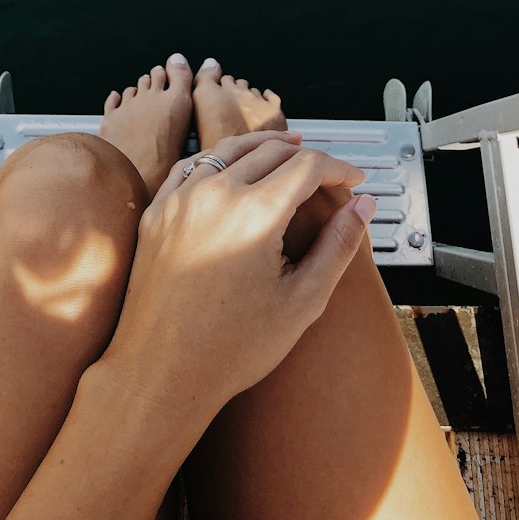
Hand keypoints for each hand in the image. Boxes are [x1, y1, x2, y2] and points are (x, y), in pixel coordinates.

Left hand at [102, 130, 375, 419]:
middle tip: (328, 172)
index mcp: (254, 214)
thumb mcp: (302, 300)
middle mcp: (214, 195)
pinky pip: (192, 166)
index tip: (353, 180)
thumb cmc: (229, 348)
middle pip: (271, 152)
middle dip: (307, 156)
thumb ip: (338, 246)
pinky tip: (232, 166)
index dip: (338, 168)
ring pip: (230, 149)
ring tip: (288, 149)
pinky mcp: (157, 211)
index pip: (307, 166)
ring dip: (264, 146)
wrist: (161, 372)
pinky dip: (220, 158)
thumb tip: (361, 207)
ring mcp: (180, 199)